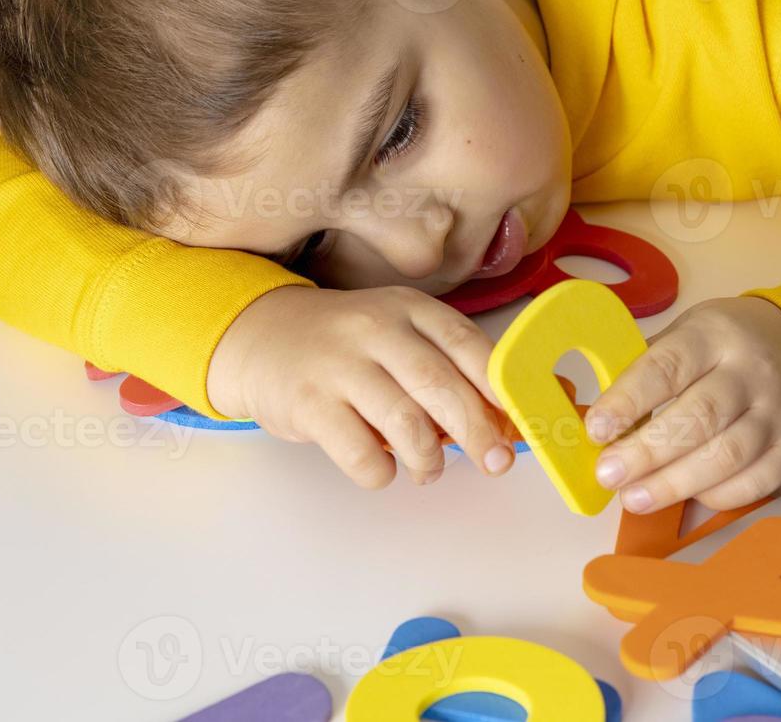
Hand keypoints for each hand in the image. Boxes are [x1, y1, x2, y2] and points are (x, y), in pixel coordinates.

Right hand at [206, 284, 515, 487]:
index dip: (501, 389)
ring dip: (428, 458)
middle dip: (478, 433)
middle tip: (494, 462)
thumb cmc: (349, 348)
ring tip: (427, 467)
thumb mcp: (401, 337)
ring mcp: (340, 365)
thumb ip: (452, 370)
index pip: (469, 345)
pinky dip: (382, 473)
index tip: (520, 424)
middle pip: (441, 386)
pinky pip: (361, 454)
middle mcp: (377, 329)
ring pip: (405, 424)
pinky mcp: (310, 404)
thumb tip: (519, 415)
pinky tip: (381, 467)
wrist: (260, 337)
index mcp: (411, 309)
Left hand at [583, 295, 780, 512]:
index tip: (597, 429)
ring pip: (727, 455)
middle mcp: (750, 371)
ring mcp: (778, 411)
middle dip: (647, 452)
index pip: (666, 368)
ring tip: (635, 498)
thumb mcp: (686, 334)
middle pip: (698, 417)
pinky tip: (686, 498)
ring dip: (675, 483)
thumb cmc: (726, 345)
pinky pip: (757, 482)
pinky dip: (717, 495)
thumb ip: (646, 372)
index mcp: (712, 335)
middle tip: (608, 475)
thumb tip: (599, 422)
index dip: (628, 401)